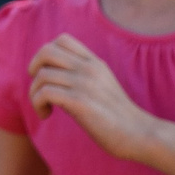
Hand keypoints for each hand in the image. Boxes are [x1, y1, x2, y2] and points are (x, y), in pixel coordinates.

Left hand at [27, 34, 156, 159]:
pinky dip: (38, 104)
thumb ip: (79, 76)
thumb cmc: (116, 115)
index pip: (62, 39)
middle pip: (46, 51)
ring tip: (44, 108)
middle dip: (34, 68)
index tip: (47, 74)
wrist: (140, 134)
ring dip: (34, 94)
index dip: (46, 54)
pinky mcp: (81, 103)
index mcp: (95, 63)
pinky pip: (45, 93)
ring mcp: (85, 84)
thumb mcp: (100, 86)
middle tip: (39, 88)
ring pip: (42, 75)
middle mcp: (89, 69)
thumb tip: (48, 76)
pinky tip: (46, 115)